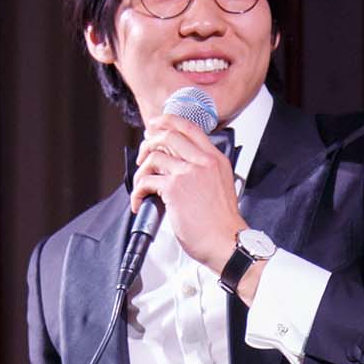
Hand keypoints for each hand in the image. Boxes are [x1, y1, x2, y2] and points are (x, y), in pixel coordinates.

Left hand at [132, 113, 241, 273]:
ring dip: (140, 171)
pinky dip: (137, 192)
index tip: (155, 125)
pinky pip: (146, 181)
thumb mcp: (220, 185)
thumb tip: (177, 166)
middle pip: (168, 136)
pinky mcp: (174, 188)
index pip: (190, 128)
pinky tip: (139, 201)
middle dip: (148, 143)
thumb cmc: (222, 222)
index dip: (168, 121)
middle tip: (142, 157)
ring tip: (141, 186)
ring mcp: (188, 173)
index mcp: (216, 159)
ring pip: (153, 157)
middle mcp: (203, 162)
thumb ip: (203, 171)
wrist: (226, 242)